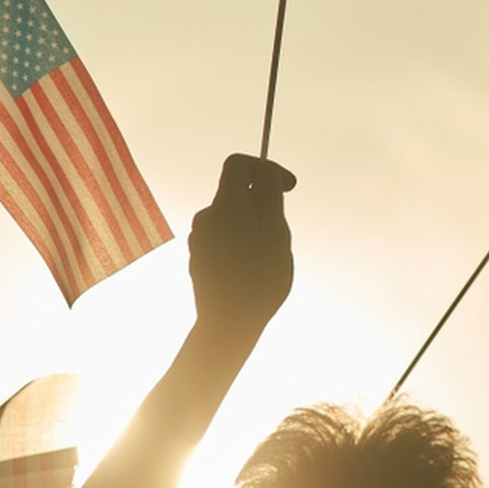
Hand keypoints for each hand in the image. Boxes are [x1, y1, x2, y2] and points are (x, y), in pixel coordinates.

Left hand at [190, 154, 295, 334]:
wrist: (228, 324)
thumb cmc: (258, 278)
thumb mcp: (274, 231)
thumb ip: (269, 194)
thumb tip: (265, 169)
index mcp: (225, 205)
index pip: (238, 163)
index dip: (265, 167)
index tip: (288, 187)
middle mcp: (207, 217)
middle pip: (237, 193)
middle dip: (263, 204)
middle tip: (280, 235)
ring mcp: (200, 239)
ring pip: (233, 218)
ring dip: (254, 227)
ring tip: (268, 258)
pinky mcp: (201, 259)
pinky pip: (225, 239)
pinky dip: (243, 244)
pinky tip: (253, 271)